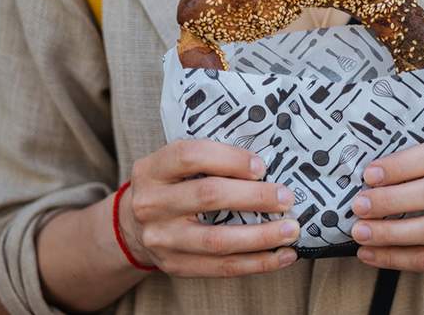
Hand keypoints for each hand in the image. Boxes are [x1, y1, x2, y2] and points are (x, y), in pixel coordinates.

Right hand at [119, 140, 299, 276]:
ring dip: (261, 236)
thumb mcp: (174, 165)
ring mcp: (161, 238)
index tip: (261, 166)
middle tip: (286, 197)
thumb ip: (209, 159)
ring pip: (217, 239)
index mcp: (152, 169)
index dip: (229, 159)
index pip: (190, 156)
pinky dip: (258, 263)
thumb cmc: (169, 186)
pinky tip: (282, 256)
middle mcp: (152, 203)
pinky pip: (221, 268)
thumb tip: (267, 163)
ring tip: (291, 230)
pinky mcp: (175, 265)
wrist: (132, 225)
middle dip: (254, 196)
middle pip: (208, 196)